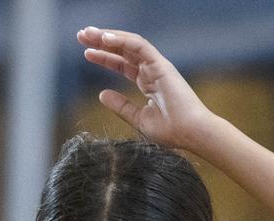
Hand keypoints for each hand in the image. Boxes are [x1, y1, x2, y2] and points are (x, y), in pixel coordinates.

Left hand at [77, 26, 218, 151]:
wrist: (191, 134)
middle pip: (124, 50)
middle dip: (102, 41)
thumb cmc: (172, 131)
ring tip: (87, 33)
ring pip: (129, 44)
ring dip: (108, 36)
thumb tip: (101, 95)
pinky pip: (139, 46)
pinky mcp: (161, 65)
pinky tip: (105, 38)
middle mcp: (152, 71)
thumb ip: (121, 106)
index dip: (105, 57)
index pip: (123, 64)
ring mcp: (157, 66)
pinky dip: (122, 40)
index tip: (86, 54)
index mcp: (149, 83)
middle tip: (81, 35)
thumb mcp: (139, 119)